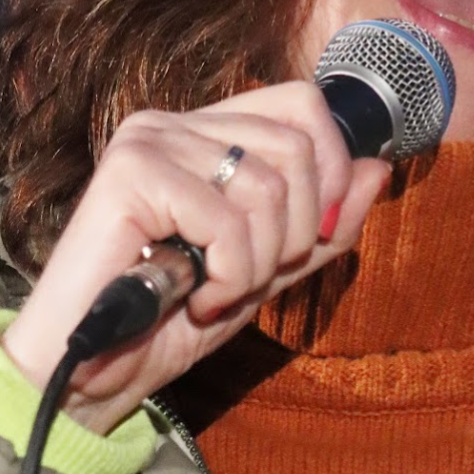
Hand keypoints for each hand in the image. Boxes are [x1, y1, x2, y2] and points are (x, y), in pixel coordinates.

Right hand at [1, 82, 389, 434]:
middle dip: (296, 231)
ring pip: (267, 188)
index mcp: (212, 131)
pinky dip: (228, 276)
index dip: (332, 164)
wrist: (94, 371)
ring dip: (258, 264)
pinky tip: (194, 298)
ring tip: (217, 289)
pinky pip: (225, 222)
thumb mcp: (272, 267)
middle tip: (253, 275)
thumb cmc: (178, 316)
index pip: (302, 103)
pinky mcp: (129, 173)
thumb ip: (326, 223)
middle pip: (297, 147)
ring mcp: (151, 141)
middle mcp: (179, 121)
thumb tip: (378, 168)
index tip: (315, 230)